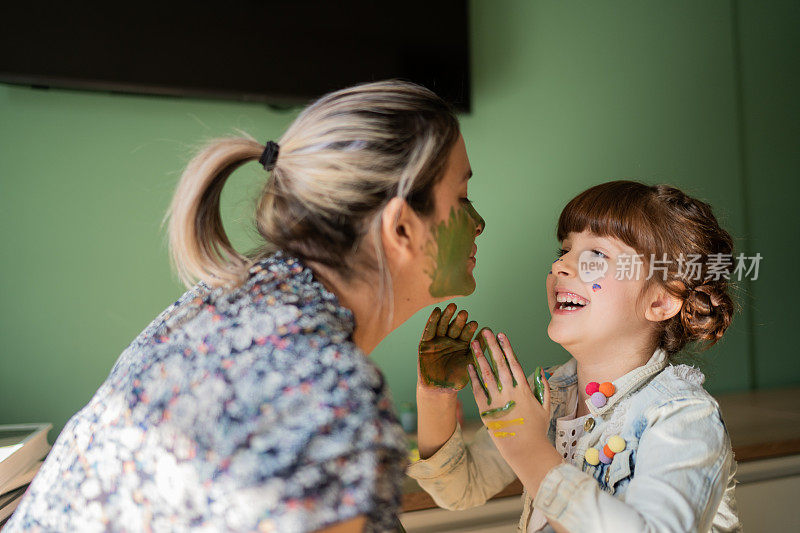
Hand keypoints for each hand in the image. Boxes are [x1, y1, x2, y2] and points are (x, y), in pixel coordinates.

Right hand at [418, 303, 478, 390]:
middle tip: (464, 313)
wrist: (438, 389)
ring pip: (442, 326)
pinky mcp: (425, 343)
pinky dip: (432, 321)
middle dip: (459, 320)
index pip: (466, 334)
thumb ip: (478, 348)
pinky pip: (428, 330)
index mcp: (462, 345)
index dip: (470, 329)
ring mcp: (437, 341)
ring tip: (452, 307)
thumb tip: (489, 331)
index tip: (475, 324)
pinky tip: (436, 311)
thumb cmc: (457, 378)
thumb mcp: (469, 363)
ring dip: (446, 316)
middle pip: (455, 327)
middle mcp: (450, 340)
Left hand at [467, 329, 552, 469]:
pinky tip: (468, 366)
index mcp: (524, 389)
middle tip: (485, 332)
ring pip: (486, 374)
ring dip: (479, 357)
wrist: (524, 449)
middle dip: (491, 346)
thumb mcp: (545, 407)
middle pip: (498, 364)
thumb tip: (540, 370)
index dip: (507, 348)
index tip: (502, 335)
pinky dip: (473, 378)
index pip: (514, 363)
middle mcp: (509, 392)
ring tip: (473, 344)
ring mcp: (497, 401)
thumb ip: (542, 388)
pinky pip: (477, 391)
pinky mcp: (486, 411)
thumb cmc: (536, 429)